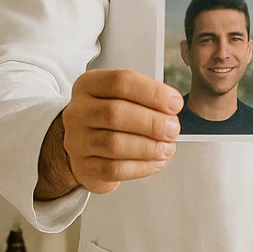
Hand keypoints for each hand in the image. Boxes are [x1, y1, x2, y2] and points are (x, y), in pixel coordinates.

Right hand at [58, 69, 182, 195]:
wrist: (83, 144)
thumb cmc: (108, 117)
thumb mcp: (123, 96)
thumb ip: (146, 98)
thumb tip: (171, 108)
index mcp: (89, 85)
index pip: (121, 82)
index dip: (153, 93)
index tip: (175, 103)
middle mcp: (79, 111)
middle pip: (116, 113)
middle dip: (152, 123)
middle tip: (173, 129)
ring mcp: (77, 141)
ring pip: (114, 144)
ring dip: (149, 147)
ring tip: (167, 148)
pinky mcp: (83, 167)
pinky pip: (114, 169)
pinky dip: (141, 167)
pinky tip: (156, 162)